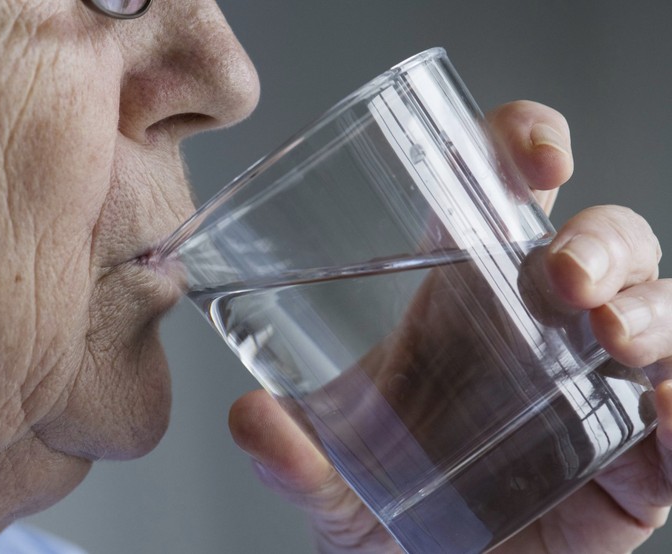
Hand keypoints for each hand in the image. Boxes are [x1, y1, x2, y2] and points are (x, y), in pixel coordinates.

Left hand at [228, 101, 671, 552]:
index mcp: (465, 298)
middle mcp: (540, 328)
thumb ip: (290, 454)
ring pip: (658, 311)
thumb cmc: (383, 503)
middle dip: (599, 243)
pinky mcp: (633, 460)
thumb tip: (249, 421)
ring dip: (651, 312)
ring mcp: (594, 387)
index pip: (506, 190)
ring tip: (609, 340)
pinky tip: (663, 411)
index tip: (537, 155)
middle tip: (560, 279)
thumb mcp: (330, 477)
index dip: (528, 147)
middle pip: (604, 241)